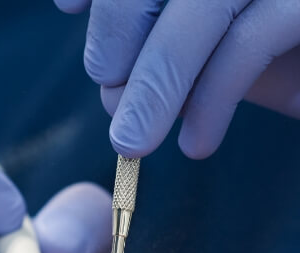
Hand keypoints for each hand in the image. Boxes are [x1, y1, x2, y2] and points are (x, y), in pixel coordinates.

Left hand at [54, 0, 299, 157]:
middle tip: (108, 91)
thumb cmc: (293, 55)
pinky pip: (249, 39)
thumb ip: (171, 46)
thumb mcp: (220, 44)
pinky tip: (196, 143)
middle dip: (119, 31)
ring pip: (200, 6)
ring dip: (156, 81)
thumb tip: (112, 85)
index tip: (69, 5)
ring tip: (132, 142)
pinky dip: (211, 97)